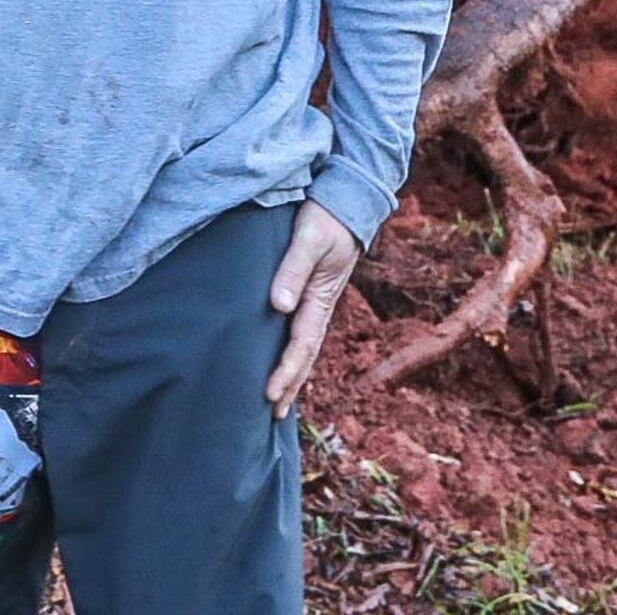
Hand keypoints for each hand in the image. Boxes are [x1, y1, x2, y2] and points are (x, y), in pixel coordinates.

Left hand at [263, 201, 361, 420]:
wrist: (346, 201)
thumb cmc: (326, 218)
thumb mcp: (309, 238)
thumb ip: (293, 269)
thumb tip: (279, 306)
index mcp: (320, 299)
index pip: (301, 345)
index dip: (285, 372)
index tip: (270, 396)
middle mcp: (319, 306)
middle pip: (305, 355)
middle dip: (290, 385)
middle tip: (273, 415)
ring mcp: (316, 302)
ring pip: (303, 346)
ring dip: (292, 374)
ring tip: (277, 402)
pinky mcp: (310, 293)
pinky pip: (300, 331)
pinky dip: (292, 352)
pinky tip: (281, 360)